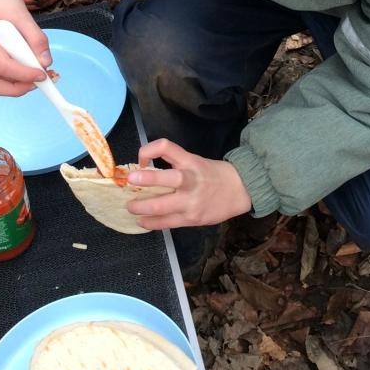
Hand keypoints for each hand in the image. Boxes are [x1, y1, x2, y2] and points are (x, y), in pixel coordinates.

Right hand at [0, 0, 51, 95]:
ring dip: (9, 85)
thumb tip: (46, 63)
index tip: (42, 74)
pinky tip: (20, 70)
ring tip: (30, 76)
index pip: (1, 65)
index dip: (24, 75)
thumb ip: (36, 38)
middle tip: (35, 83)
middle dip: (13, 89)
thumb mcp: (23, 13)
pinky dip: (4, 77)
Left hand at [127, 139, 251, 229]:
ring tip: (130, 207)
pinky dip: (150, 223)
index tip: (140, 161)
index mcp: (190, 161)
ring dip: (141, 207)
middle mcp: (190, 180)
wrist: (239, 190)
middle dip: (145, 180)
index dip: (148, 150)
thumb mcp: (195, 161)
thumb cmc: (213, 174)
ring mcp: (191, 202)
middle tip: (129, 182)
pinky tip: (142, 221)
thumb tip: (143, 172)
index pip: (166, 147)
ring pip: (161, 206)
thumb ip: (173, 164)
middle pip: (166, 178)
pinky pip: (166, 223)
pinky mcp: (191, 219)